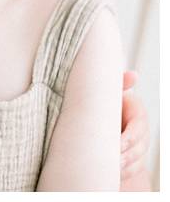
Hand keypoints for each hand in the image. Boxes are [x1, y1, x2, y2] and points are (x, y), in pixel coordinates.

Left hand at [119, 71, 149, 186]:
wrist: (107, 118)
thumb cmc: (108, 103)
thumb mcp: (112, 93)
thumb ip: (120, 84)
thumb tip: (133, 74)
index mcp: (138, 115)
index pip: (138, 131)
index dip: (129, 139)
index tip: (118, 144)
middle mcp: (141, 133)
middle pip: (138, 149)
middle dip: (125, 156)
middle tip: (111, 159)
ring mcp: (139, 148)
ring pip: (135, 162)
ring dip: (123, 167)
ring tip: (109, 168)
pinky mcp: (133, 160)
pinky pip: (131, 171)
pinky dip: (122, 174)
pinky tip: (111, 174)